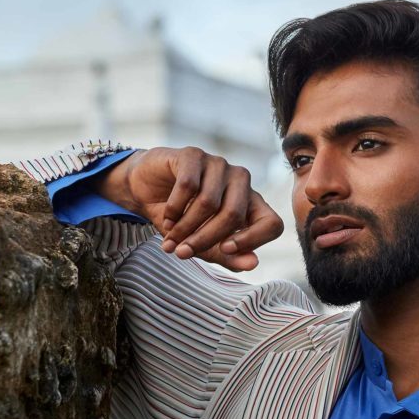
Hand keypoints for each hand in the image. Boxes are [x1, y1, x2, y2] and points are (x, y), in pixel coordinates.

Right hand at [99, 146, 283, 269]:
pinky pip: (188, 185)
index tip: (225, 250)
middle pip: (234, 215)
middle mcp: (241, 181)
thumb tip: (253, 263)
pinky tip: (167, 217)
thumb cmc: (182, 218)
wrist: (145, 190)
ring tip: (170, 239)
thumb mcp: (204, 244)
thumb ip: (228, 256)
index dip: (253, 240)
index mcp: (251, 204)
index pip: (272, 223)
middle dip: (204, 239)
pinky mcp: (194, 155)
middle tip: (182, 252)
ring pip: (209, 202)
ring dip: (185, 226)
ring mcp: (219, 165)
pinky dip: (174, 208)